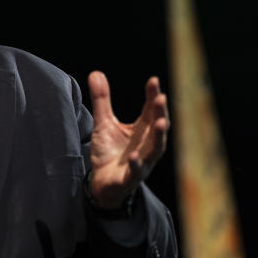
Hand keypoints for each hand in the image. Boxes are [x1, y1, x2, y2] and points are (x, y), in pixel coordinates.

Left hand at [87, 72, 169, 208]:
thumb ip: (102, 100)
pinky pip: (136, 172)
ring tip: (159, 123)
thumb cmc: (109, 152)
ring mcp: (141, 163)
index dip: (153, 96)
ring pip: (154, 150)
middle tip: (161, 98)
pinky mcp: (129, 178)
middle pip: (157, 128)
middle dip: (160, 113)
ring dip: (158, 137)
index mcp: (142, 131)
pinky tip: (135, 156)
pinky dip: (137, 164)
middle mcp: (146, 145)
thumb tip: (96, 73)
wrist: (102, 184)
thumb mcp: (103, 123)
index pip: (150, 111)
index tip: (153, 81)